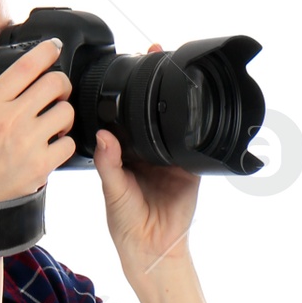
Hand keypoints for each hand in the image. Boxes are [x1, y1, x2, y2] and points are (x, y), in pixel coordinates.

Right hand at [0, 36, 75, 210]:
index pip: (26, 66)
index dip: (46, 51)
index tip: (53, 48)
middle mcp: (10, 118)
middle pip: (55, 83)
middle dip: (61, 84)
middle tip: (57, 93)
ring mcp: (28, 142)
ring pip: (66, 112)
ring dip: (64, 115)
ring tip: (56, 123)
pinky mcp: (41, 164)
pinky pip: (68, 143)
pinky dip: (65, 144)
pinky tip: (54, 147)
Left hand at [92, 43, 199, 287]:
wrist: (152, 249)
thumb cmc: (125, 224)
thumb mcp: (112, 191)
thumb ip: (109, 163)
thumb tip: (104, 135)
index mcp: (126, 153)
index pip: (126, 117)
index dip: (126, 93)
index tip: (128, 66)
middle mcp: (148, 152)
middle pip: (153, 113)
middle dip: (155, 86)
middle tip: (156, 53)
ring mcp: (171, 158)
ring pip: (174, 123)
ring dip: (177, 102)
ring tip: (176, 71)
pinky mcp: (192, 168)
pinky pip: (196, 144)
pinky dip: (197, 129)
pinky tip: (196, 111)